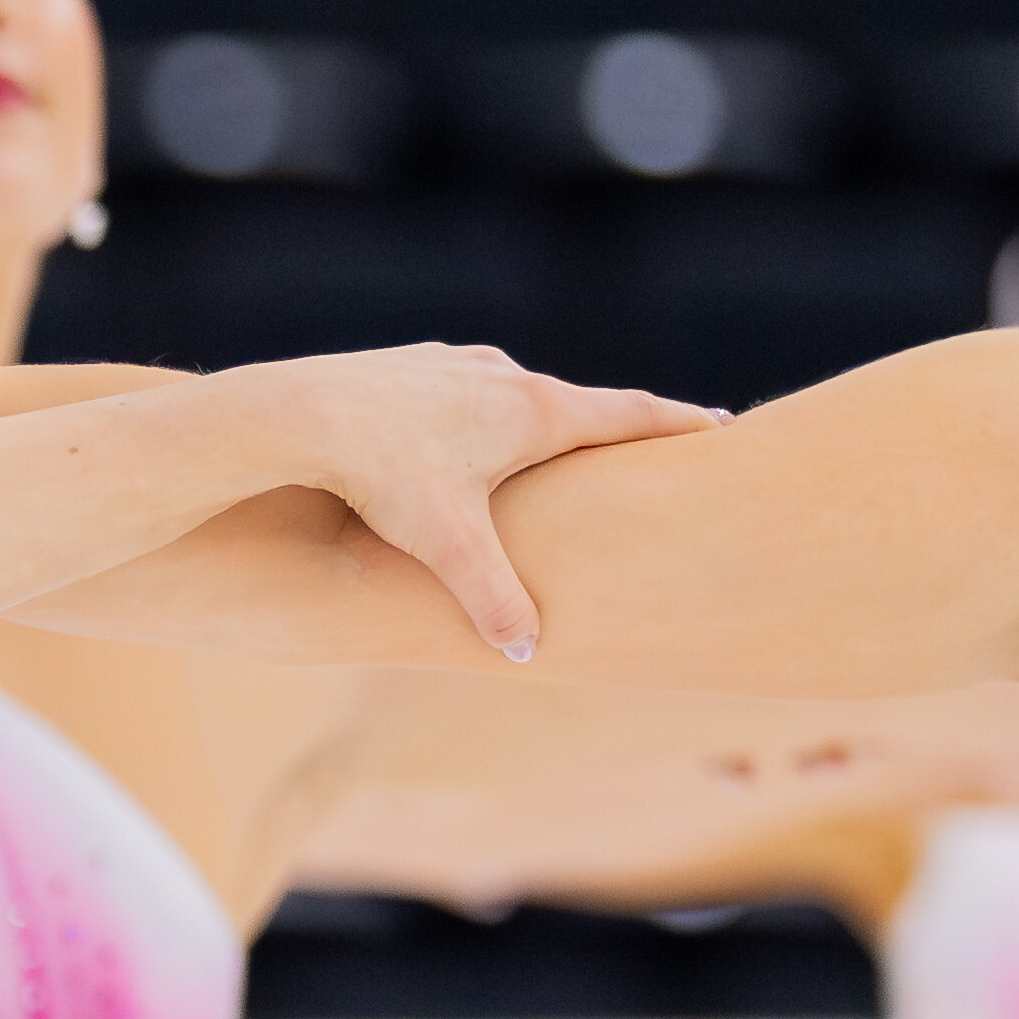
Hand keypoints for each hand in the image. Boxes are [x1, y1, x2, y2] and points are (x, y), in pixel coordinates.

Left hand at [228, 347, 725, 661]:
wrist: (297, 413)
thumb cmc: (379, 473)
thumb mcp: (447, 545)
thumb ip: (493, 599)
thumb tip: (526, 652)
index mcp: (533, 411)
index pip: (628, 414)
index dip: (677, 423)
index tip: (720, 423)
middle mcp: (502, 375)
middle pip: (577, 403)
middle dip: (611, 427)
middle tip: (648, 442)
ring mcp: (454, 365)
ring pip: (514, 395)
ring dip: (539, 420)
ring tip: (558, 444)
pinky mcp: (411, 367)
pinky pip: (463, 391)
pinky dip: (482, 413)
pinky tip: (464, 433)